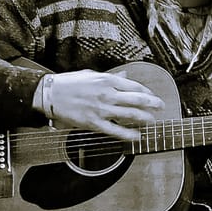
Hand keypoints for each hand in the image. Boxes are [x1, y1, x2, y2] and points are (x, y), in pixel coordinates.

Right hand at [39, 69, 163, 140]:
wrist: (50, 94)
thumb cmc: (69, 83)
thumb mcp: (92, 75)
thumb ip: (110, 77)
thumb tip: (125, 76)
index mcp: (107, 80)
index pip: (134, 86)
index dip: (147, 92)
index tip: (153, 96)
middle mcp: (107, 94)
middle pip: (137, 99)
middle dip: (153, 104)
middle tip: (162, 106)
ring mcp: (101, 109)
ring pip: (130, 114)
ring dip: (145, 118)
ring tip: (153, 120)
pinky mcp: (94, 123)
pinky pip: (116, 130)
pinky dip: (129, 134)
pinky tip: (138, 136)